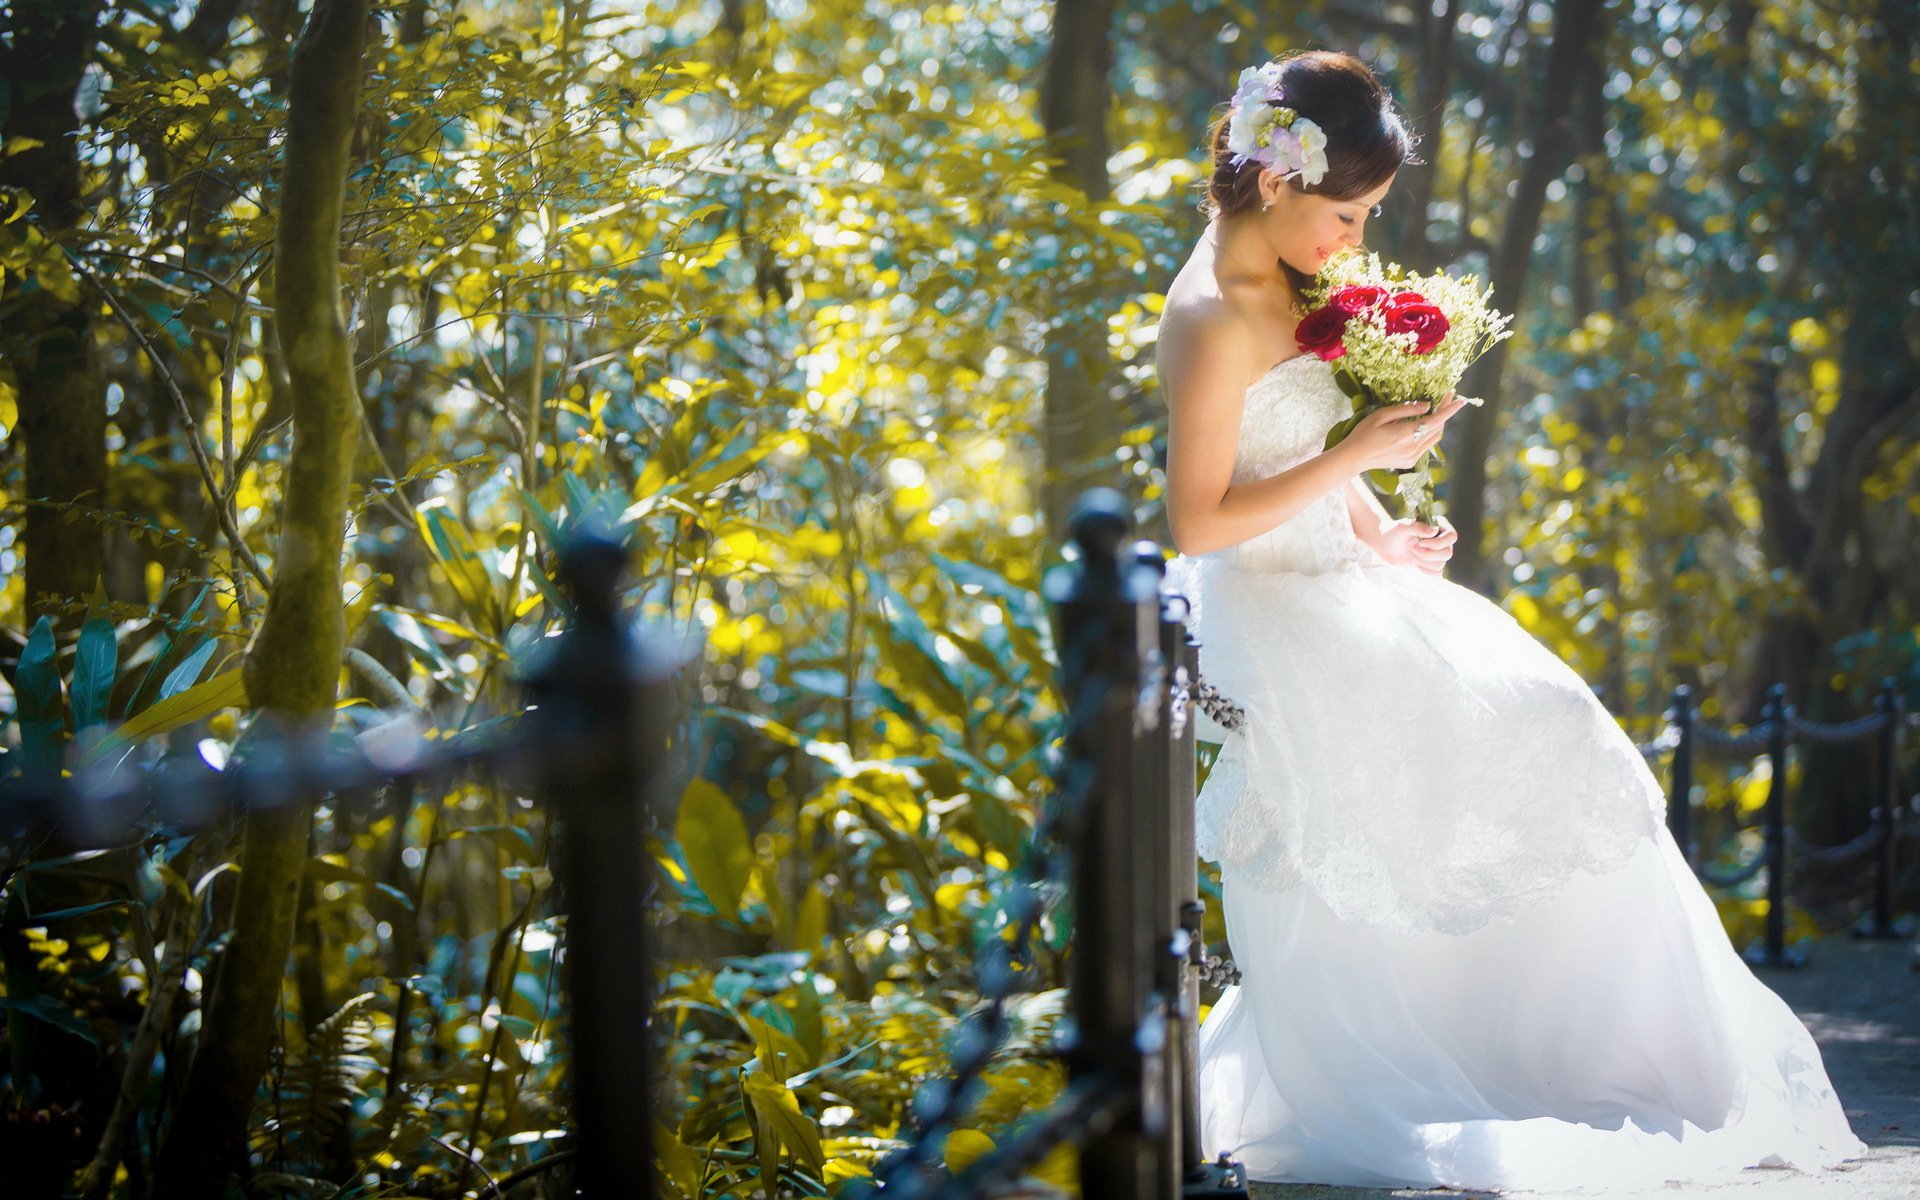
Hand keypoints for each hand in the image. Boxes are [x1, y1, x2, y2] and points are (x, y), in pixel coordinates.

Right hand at [1339, 390, 1468, 471]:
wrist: (1354, 458)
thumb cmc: (1363, 433)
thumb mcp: (1381, 415)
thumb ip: (1406, 410)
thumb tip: (1427, 406)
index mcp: (1406, 434)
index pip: (1435, 420)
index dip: (1449, 409)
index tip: (1460, 399)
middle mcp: (1413, 448)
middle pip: (1437, 428)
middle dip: (1444, 412)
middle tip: (1446, 397)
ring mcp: (1412, 457)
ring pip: (1433, 438)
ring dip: (1438, 424)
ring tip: (1437, 410)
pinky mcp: (1410, 462)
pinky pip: (1425, 445)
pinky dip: (1428, 433)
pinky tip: (1422, 425)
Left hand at [1372, 513, 1456, 574]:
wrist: (1384, 545)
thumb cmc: (1393, 532)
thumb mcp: (1402, 526)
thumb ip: (1417, 527)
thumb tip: (1433, 532)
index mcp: (1439, 527)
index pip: (1452, 537)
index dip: (1437, 543)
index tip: (1420, 542)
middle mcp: (1442, 540)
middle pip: (1447, 553)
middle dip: (1427, 554)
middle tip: (1411, 548)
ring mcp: (1437, 553)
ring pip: (1441, 564)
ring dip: (1423, 561)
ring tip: (1411, 553)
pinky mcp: (1431, 564)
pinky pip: (1436, 573)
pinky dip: (1424, 570)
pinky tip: (1415, 563)